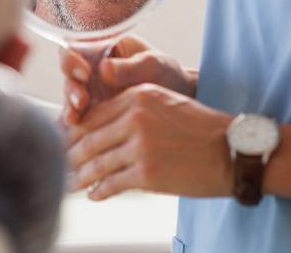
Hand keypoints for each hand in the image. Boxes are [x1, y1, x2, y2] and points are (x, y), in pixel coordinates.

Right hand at [60, 36, 197, 124]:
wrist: (179, 101)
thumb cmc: (166, 74)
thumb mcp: (153, 65)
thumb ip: (129, 67)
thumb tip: (104, 69)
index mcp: (103, 46)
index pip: (77, 46)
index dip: (73, 58)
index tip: (85, 72)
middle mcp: (91, 66)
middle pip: (68, 73)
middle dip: (71, 87)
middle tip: (81, 101)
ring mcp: (90, 89)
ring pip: (70, 95)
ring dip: (70, 106)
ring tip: (76, 118)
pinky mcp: (93, 110)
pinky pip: (78, 114)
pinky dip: (76, 122)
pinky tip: (77, 130)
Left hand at [66, 83, 231, 199]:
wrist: (232, 150)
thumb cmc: (198, 126)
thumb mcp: (162, 103)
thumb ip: (130, 110)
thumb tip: (99, 129)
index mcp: (137, 95)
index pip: (93, 114)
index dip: (73, 129)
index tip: (62, 139)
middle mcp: (134, 117)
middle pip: (89, 137)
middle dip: (70, 153)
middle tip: (58, 162)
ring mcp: (140, 146)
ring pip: (96, 162)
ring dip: (79, 175)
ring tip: (68, 182)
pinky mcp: (147, 173)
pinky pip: (113, 183)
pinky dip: (99, 190)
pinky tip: (93, 194)